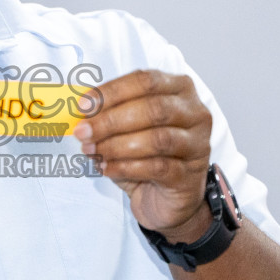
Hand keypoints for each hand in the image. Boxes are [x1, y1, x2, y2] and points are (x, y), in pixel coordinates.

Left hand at [72, 70, 213, 241]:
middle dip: (112, 120)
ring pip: (157, 139)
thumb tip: (81, 112)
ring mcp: (197, 144)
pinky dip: (126, 167)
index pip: (146, 81)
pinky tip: (106, 168)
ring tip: (92, 151)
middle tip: (84, 132)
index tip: (84, 105)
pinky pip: (157, 167)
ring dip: (117, 145)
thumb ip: (109, 114)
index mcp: (179, 89)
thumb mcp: (127, 128)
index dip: (112, 91)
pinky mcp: (190, 175)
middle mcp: (194, 113)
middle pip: (153, 109)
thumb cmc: (147, 155)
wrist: (166, 199)